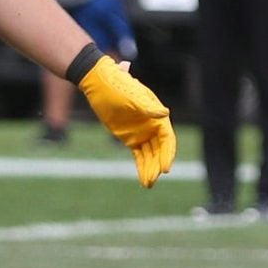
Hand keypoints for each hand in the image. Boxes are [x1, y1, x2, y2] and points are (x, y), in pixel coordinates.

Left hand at [77, 56, 176, 185]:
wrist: (100, 82)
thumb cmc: (117, 86)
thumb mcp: (132, 96)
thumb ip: (148, 107)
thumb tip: (165, 113)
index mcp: (156, 116)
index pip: (167, 139)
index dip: (167, 154)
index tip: (165, 168)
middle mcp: (152, 126)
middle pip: (159, 150)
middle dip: (157, 165)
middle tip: (154, 179)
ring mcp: (142, 133)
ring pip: (150, 155)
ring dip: (150, 169)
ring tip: (148, 185)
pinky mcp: (130, 138)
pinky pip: (139, 156)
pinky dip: (142, 167)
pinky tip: (144, 179)